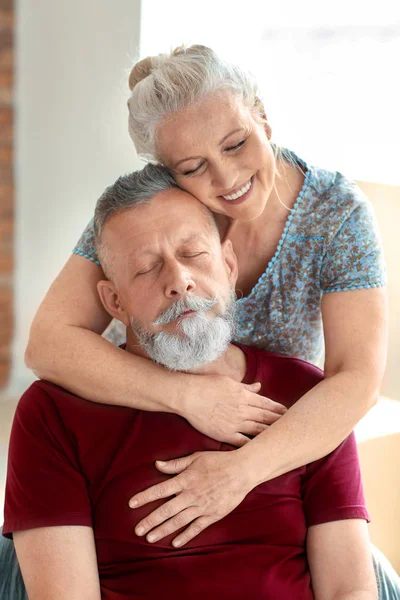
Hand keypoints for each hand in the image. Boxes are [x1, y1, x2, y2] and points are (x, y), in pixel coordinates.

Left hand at [130, 450, 252, 547]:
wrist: (242, 470)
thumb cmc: (218, 461)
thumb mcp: (195, 457)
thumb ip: (175, 464)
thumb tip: (157, 465)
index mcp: (185, 479)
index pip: (160, 490)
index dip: (145, 497)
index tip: (132, 504)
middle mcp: (191, 495)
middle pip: (166, 510)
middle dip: (150, 521)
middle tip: (137, 530)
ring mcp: (202, 506)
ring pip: (178, 521)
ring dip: (163, 530)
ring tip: (150, 538)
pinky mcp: (213, 515)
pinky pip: (196, 527)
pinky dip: (185, 536)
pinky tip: (175, 542)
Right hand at [180, 375, 285, 446]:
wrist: (187, 396)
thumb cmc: (206, 385)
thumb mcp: (228, 381)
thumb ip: (245, 386)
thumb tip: (258, 386)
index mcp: (244, 396)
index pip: (266, 403)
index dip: (278, 408)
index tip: (288, 412)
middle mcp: (242, 410)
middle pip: (266, 417)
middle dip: (279, 421)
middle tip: (292, 425)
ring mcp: (234, 423)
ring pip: (258, 430)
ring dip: (271, 433)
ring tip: (282, 437)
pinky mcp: (225, 434)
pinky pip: (243, 442)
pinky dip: (253, 445)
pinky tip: (262, 449)